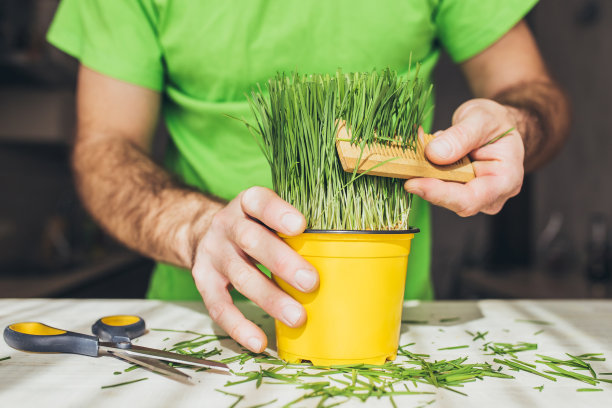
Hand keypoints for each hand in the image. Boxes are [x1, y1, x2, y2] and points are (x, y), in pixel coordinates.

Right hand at [191, 186, 318, 352]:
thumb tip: (341, 250)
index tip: (301, 225)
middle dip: (282, 263)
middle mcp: (226, 225)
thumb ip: (293, 226)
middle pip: (252, 241)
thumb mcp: (268, 214)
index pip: (260, 201)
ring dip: (270, 298)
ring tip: (297, 317)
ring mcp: (213, 253)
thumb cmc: (255, 225)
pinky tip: (259, 341)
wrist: (204, 232)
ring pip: (240, 276)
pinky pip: (219, 306)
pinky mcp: (203, 280)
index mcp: (246, 203)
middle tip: (311, 282)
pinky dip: (238, 326)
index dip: (278, 213)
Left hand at [405, 99, 524, 215]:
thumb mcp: (481, 119)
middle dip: (427, 181)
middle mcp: (490, 195)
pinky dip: (424, 170)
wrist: (496, 125)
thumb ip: (460, 136)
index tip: (414, 183)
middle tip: (406, 163)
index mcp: (505, 180)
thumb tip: (434, 154)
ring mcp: (473, 195)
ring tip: (418, 147)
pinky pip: (436, 185)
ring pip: (440, 193)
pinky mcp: (457, 190)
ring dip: (423, 173)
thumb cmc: (496, 123)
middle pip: (452, 200)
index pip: (470, 199)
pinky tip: (421, 153)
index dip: (439, 194)